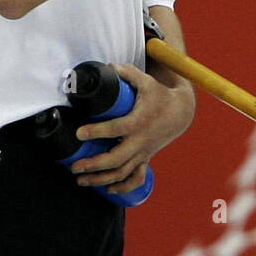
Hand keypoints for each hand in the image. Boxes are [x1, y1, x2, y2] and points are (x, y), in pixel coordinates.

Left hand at [70, 64, 195, 192]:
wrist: (181, 113)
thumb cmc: (160, 96)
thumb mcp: (146, 82)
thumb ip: (127, 73)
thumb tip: (108, 66)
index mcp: (139, 121)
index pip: (116, 129)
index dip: (96, 132)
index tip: (79, 133)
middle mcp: (141, 140)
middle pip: (117, 159)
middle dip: (94, 165)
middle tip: (74, 166)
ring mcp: (143, 152)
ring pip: (123, 172)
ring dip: (101, 179)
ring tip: (81, 180)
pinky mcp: (145, 158)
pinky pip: (136, 178)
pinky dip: (123, 187)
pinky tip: (108, 190)